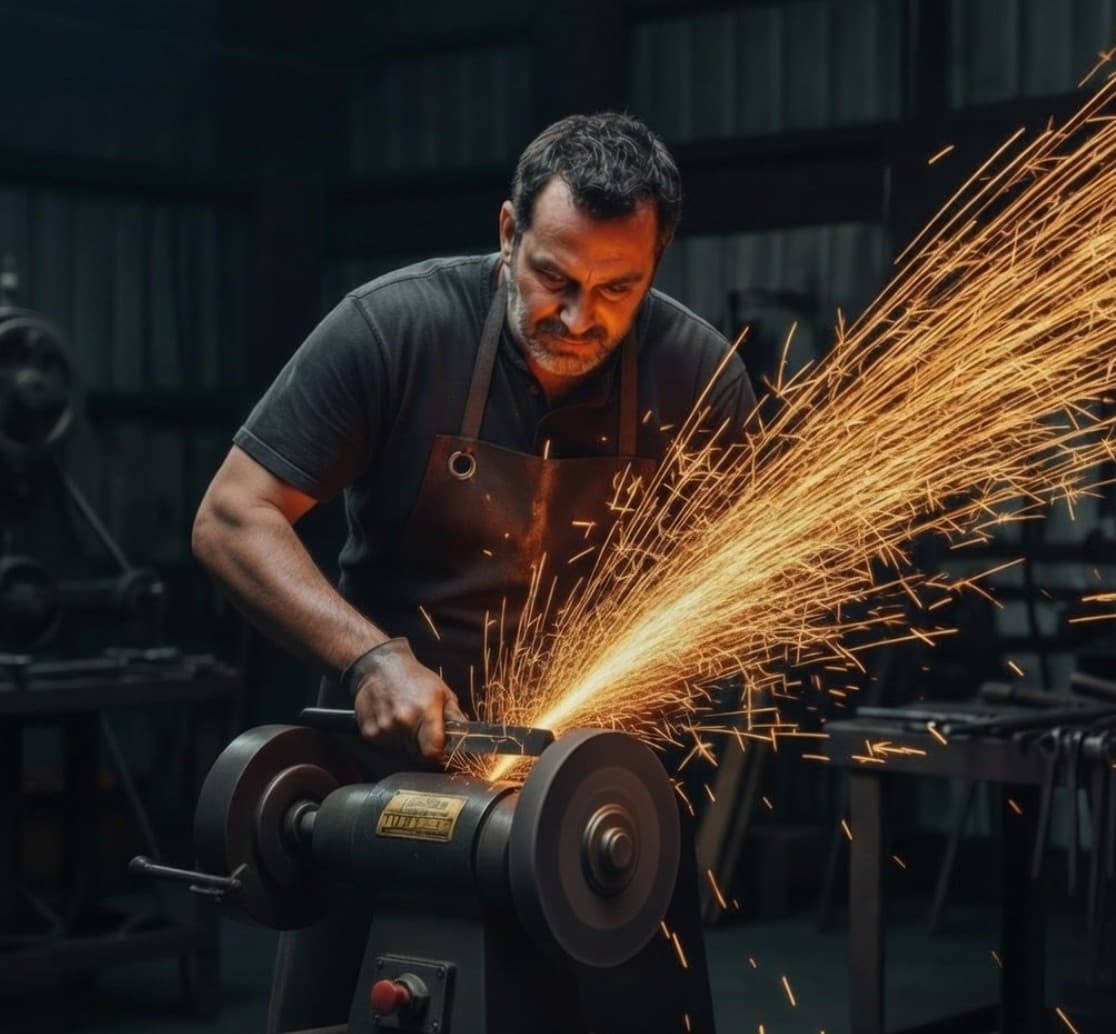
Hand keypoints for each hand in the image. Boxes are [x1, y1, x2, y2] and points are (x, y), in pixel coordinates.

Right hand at [348, 638, 466, 759]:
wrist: (380, 666)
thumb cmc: (414, 677)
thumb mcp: (442, 692)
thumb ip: (455, 716)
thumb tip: (468, 736)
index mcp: (424, 711)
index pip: (432, 752)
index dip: (438, 754)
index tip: (439, 749)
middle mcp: (403, 721)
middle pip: (418, 755)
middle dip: (423, 747)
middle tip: (422, 728)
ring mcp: (384, 728)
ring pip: (402, 751)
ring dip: (406, 742)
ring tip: (406, 720)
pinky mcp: (369, 732)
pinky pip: (386, 746)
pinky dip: (391, 738)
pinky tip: (392, 720)